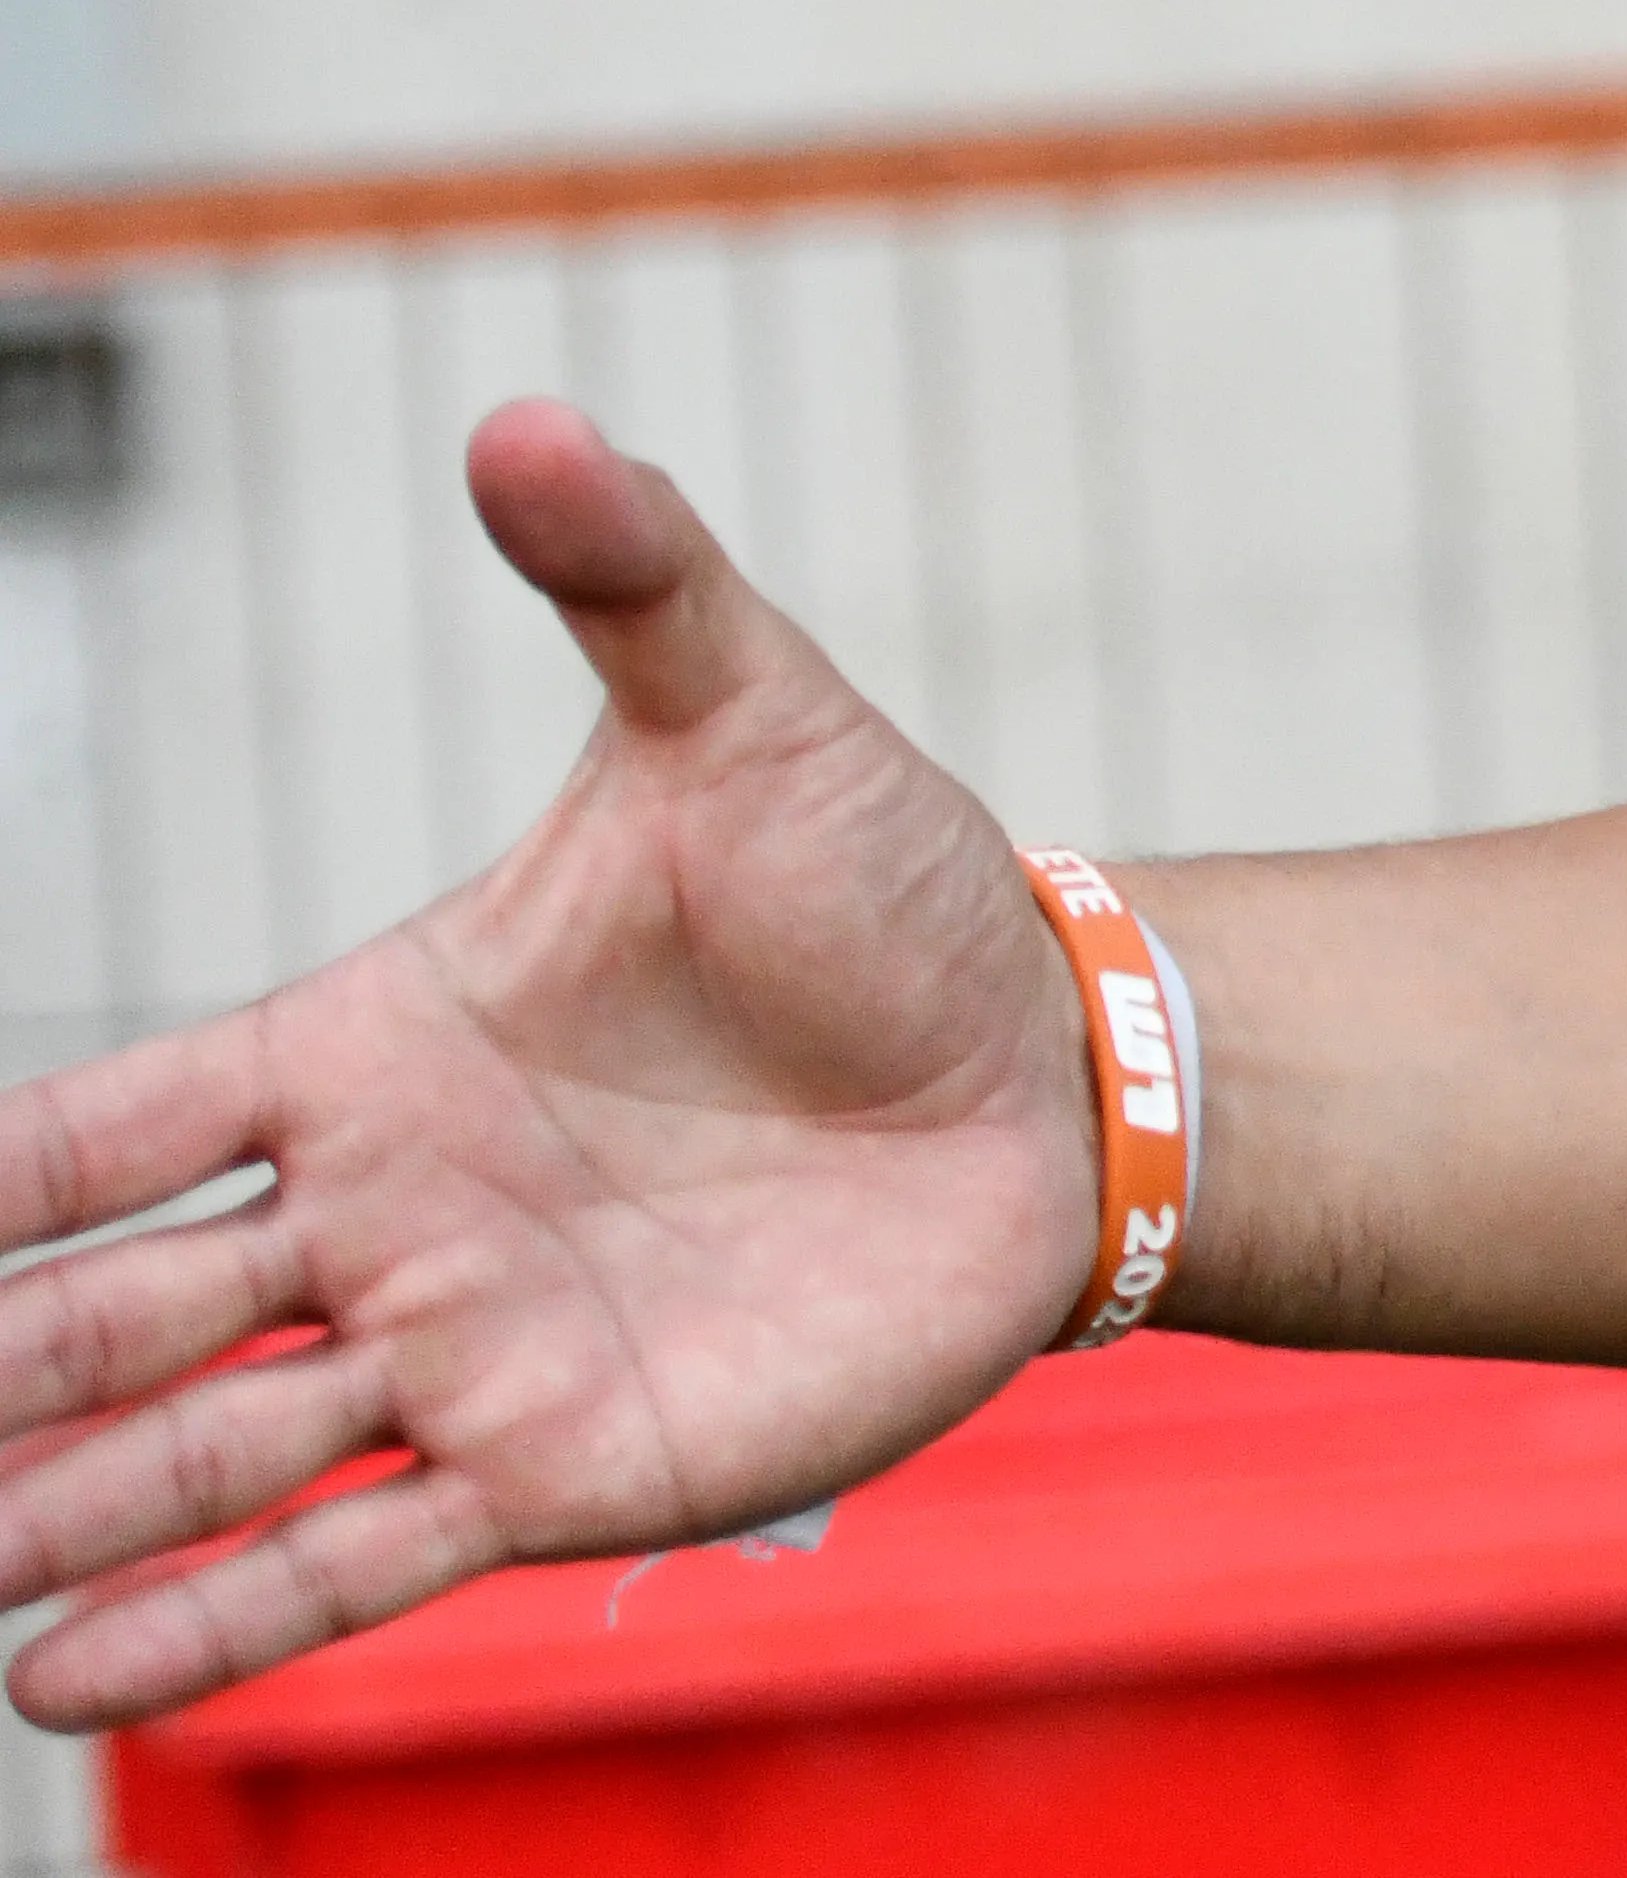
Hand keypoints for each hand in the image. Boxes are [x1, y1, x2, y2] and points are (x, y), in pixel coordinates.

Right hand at [0, 406, 1093, 1734]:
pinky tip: (67, 1681)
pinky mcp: (564, 1461)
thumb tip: (525, 415)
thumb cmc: (894, 895)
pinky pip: (345, 1560)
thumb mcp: (757, 720)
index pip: (102, 1132)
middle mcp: (383, 1210)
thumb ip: (631, 578)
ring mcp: (461, 1345)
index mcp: (375, 1044)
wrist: (1055, 1070)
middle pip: (103, 1316)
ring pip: (190, 1458)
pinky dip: (204, 1628)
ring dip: (48, 1521)